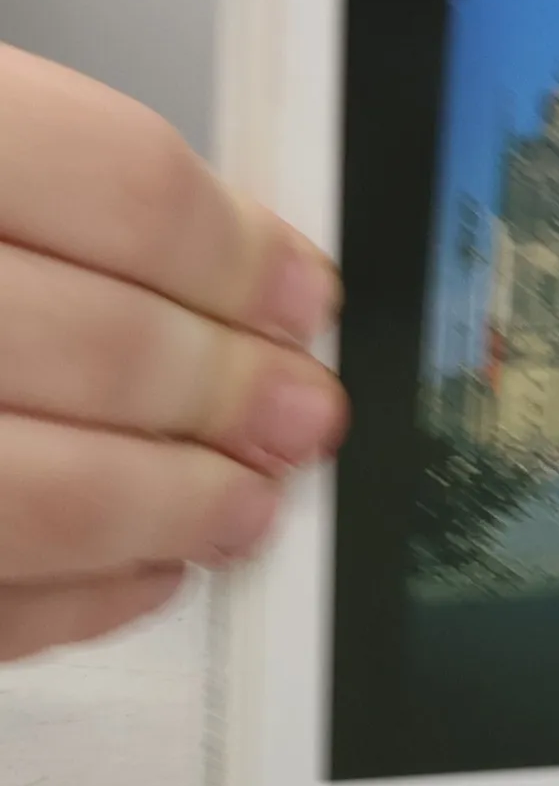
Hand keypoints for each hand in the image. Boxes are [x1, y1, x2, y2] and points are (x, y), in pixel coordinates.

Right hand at [0, 46, 345, 661]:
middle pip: (95, 344)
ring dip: (167, 508)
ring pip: (27, 497)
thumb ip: (55, 187)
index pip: (113, 183)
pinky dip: (66, 602)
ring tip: (241, 505)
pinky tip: (134, 574)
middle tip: (301, 413)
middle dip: (229, 392)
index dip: (238, 251)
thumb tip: (243, 273)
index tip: (304, 297)